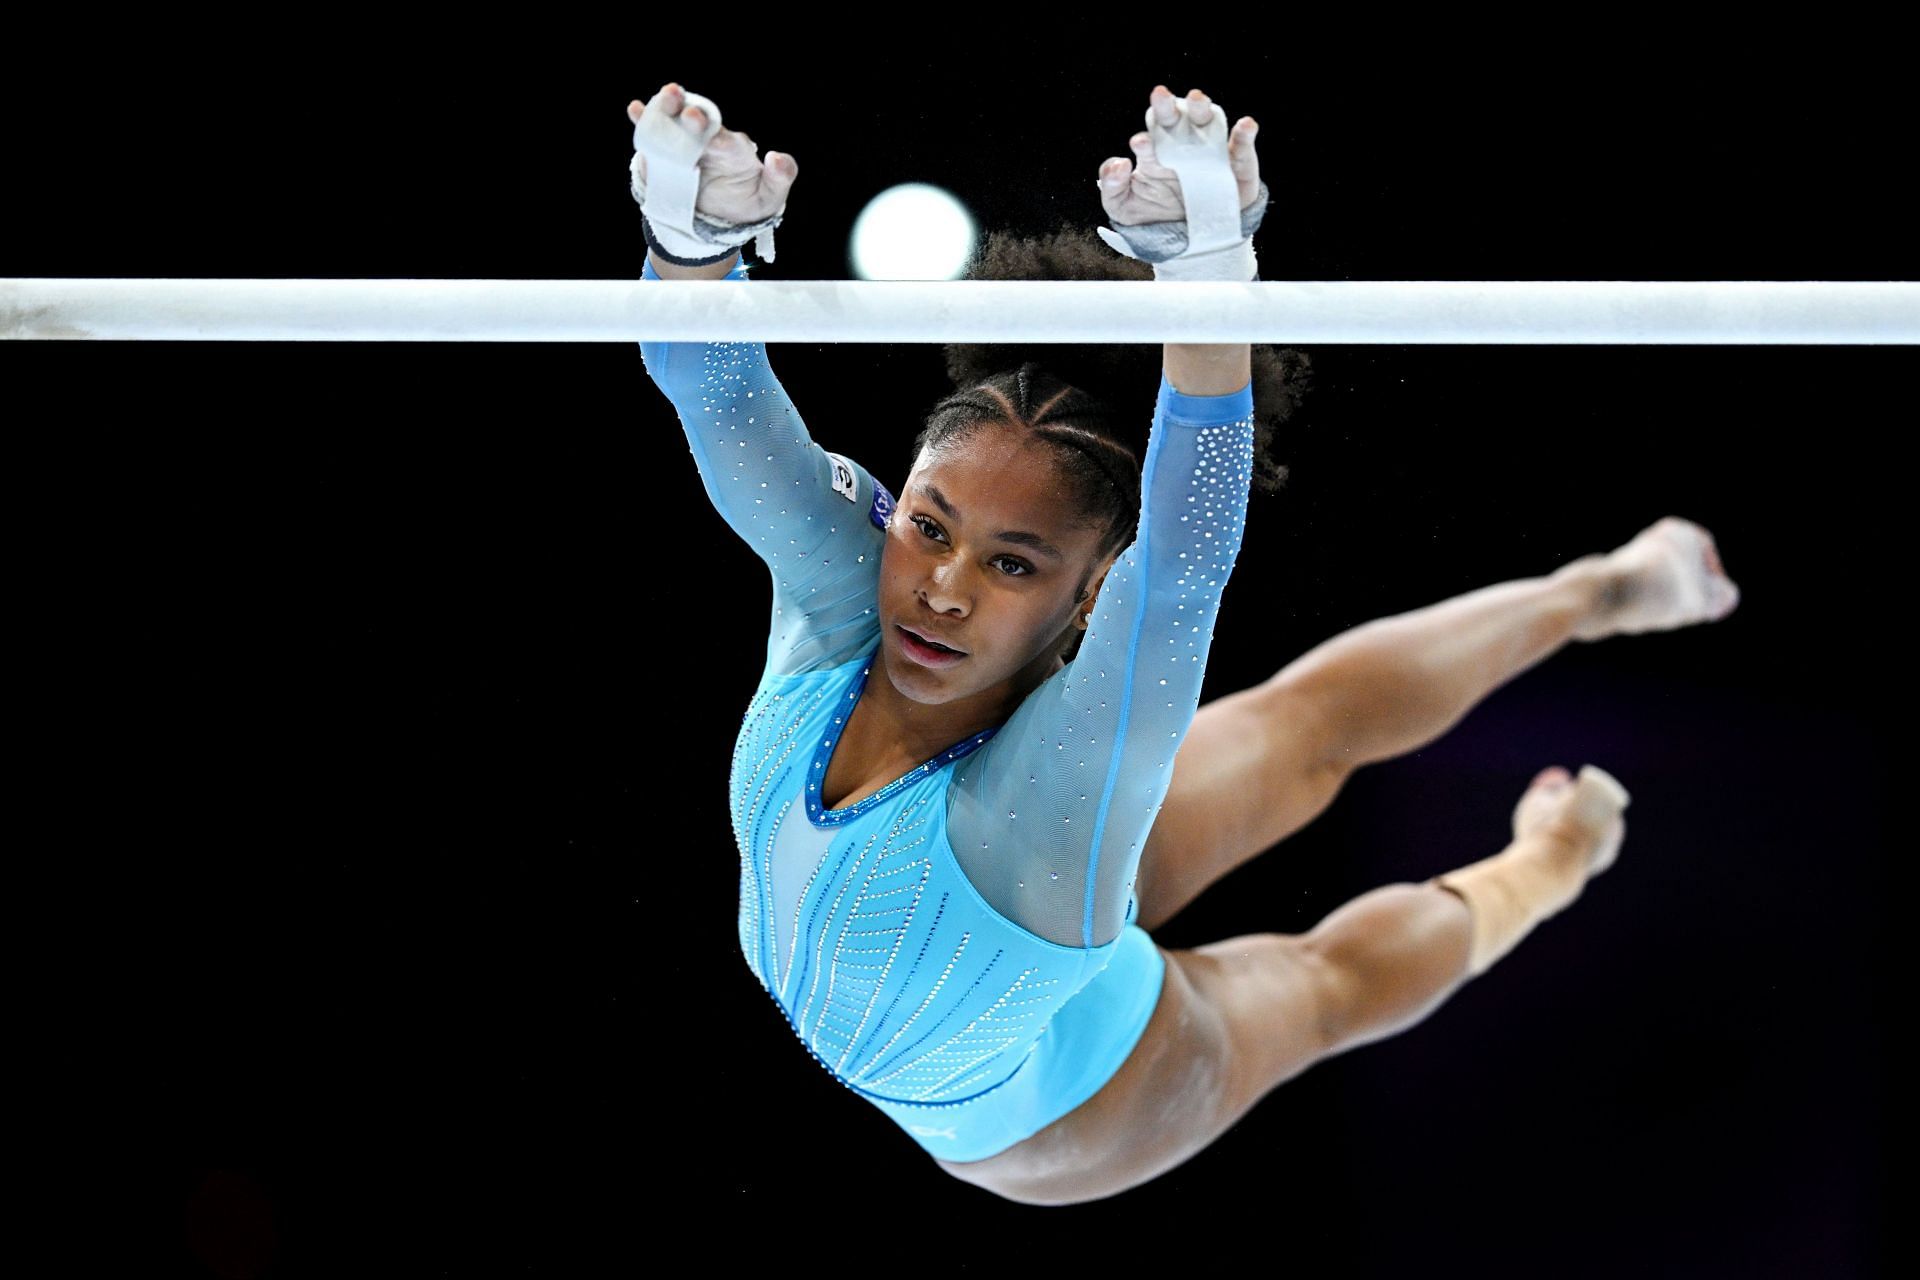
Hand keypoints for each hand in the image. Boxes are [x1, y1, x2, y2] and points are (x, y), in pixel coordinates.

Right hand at [627, 82, 797, 226]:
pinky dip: (644, 121)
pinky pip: (654, 135)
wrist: (718, 220)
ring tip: (662, 97)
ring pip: (676, 122)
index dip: (719, 137)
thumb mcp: (769, 197)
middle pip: (700, 123)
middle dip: (692, 115)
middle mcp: (709, 141)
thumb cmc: (746, 203)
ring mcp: (686, 145)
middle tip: (685, 108)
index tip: (712, 135)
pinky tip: (636, 109)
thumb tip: (777, 157)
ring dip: (668, 107)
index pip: (727, 141)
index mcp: (735, 150)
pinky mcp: (665, 154)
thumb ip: (780, 177)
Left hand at [1097, 86, 1259, 227]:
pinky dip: (1245, 134)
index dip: (1144, 141)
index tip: (1139, 143)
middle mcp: (1181, 145)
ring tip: (1196, 98)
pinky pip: (1242, 147)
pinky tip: (1245, 125)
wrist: (1191, 239)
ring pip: (1207, 123)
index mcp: (1154, 152)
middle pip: (1174, 120)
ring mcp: (1211, 151)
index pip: (1148, 138)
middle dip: (1167, 107)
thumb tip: (1120, 162)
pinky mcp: (1238, 164)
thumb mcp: (1123, 207)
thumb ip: (1112, 186)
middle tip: (1159, 96)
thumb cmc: (1154, 215)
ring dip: (1202, 108)